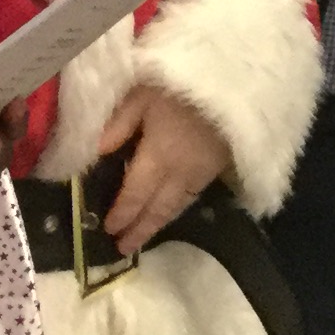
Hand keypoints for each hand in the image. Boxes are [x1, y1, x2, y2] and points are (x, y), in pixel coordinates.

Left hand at [96, 84, 234, 253]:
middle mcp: (180, 173)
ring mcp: (201, 173)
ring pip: (177, 207)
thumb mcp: (144, 94)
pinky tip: (171, 212)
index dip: (122, 214)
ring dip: (158, 225)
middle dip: (140, 231)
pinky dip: (177, 210)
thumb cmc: (183, 84)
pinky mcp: (217, 168)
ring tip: (144, 239)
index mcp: (158, 156)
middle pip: (157, 209)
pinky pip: (192, 198)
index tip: (109, 230)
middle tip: (123, 250)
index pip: (135, 194)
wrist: (238, 84)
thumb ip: (120, 123)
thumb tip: (97, 152)